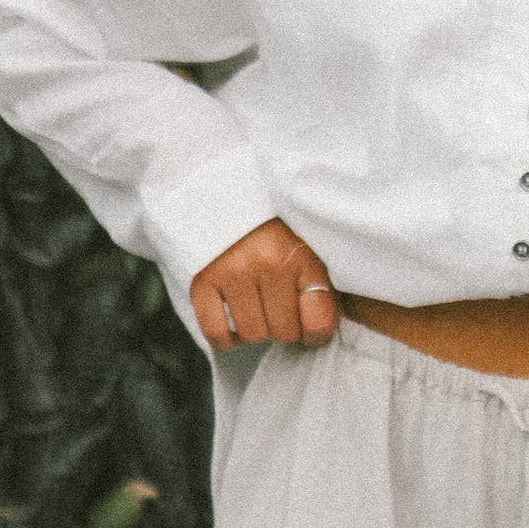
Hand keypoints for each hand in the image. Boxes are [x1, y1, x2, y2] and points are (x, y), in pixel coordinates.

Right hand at [189, 218, 337, 351]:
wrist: (231, 190)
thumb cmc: (280, 226)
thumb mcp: (312, 244)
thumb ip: (324, 282)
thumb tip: (325, 329)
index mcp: (304, 255)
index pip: (318, 324)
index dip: (315, 331)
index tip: (309, 321)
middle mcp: (269, 263)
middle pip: (284, 333)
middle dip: (284, 325)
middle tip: (278, 303)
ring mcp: (233, 271)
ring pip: (252, 334)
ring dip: (255, 327)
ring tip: (257, 304)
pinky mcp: (203, 279)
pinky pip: (217, 332)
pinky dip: (226, 337)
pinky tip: (234, 321)